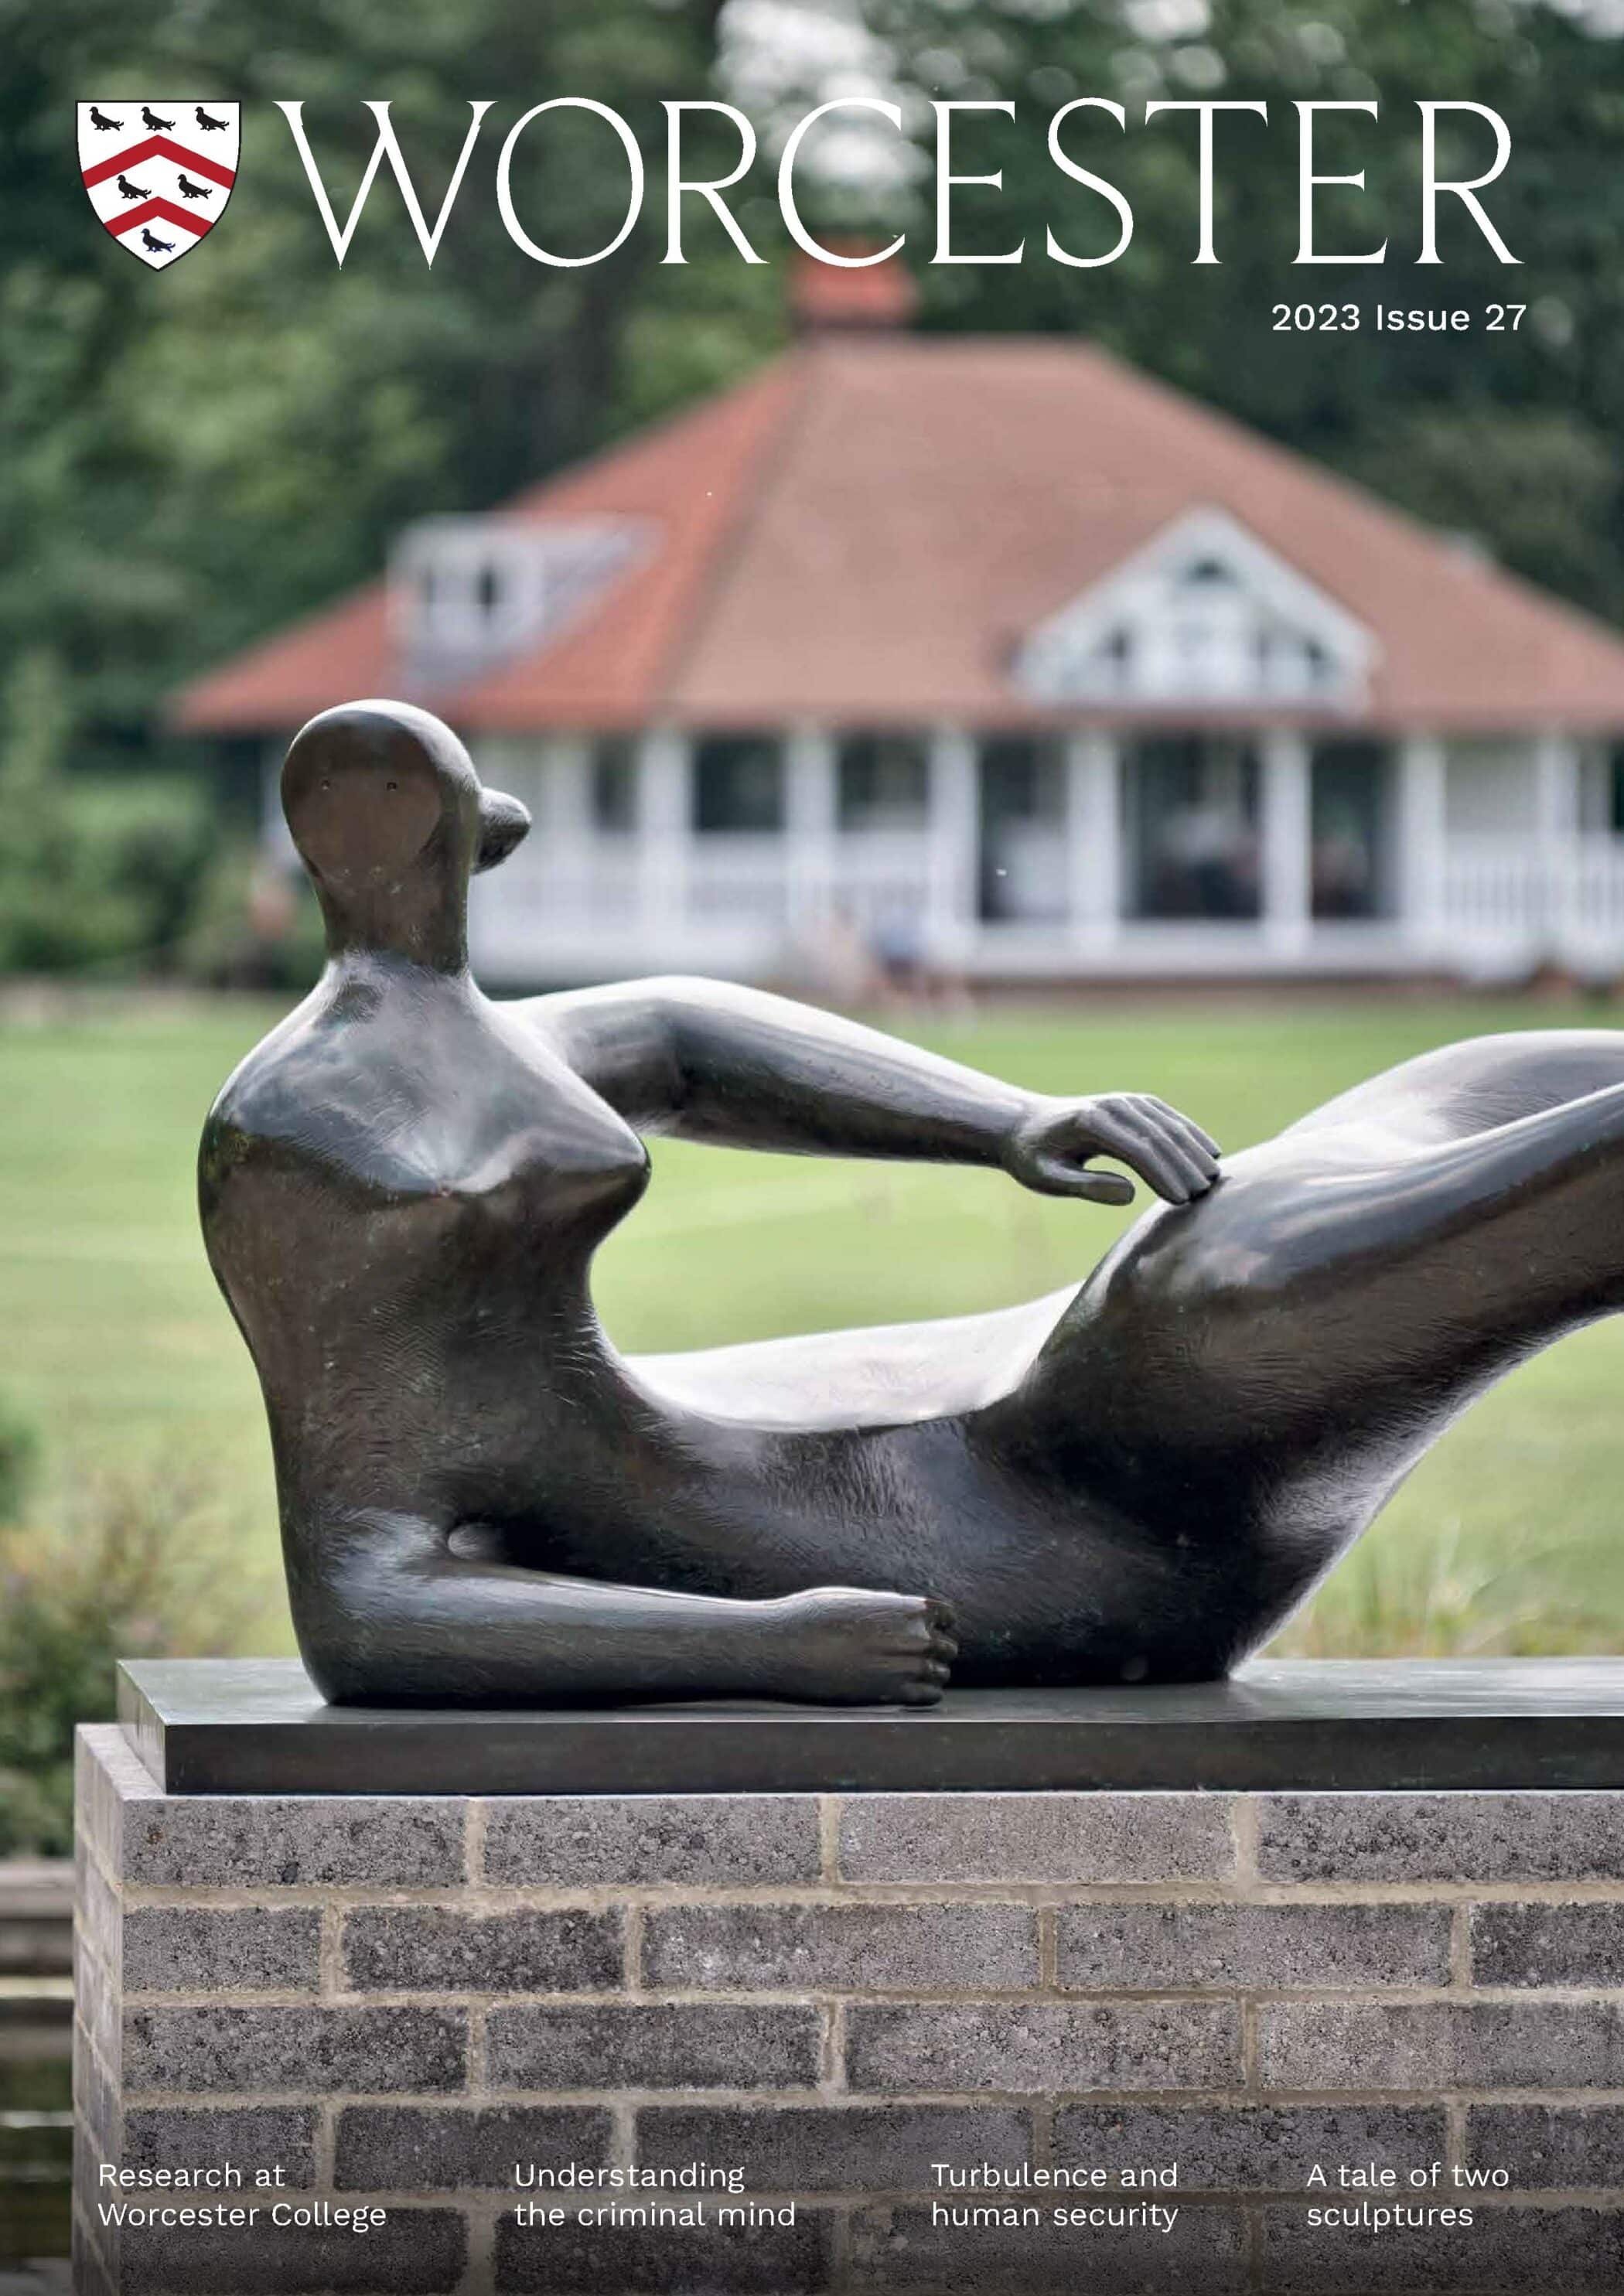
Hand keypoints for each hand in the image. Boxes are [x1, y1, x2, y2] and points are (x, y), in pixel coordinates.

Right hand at [766, 1587, 957, 1705]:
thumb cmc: (814, 1616)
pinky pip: (930, 1696)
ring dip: (929, 1674)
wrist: (789, 1646)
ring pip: (941, 1674)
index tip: (922, 1631)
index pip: (948, 1616)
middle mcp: (916, 1637)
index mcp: (909, 1607)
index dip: (936, 1624)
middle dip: (933, 1651)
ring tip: (906, 1675)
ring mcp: (908, 1667)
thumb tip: (896, 1615)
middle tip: (911, 1656)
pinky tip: (905, 1690)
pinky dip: (923, 1693)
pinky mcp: (894, 1694)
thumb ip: (886, 1609)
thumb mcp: (857, 1599)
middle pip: (948, 1648)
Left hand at [1004, 1092, 1219, 1206]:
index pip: (1137, 1149)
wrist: (1026, 1124)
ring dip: (1194, 1152)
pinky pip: (1171, 1119)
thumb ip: (1085, 1186)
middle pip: (1160, 1136)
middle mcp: (1113, 1105)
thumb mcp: (1048, 1179)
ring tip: (1212, 1182)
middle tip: (1205, 1196)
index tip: (1182, 1200)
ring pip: (1170, 1126)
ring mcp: (1128, 1101)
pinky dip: (1192, 1136)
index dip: (1163, 1174)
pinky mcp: (1138, 1103)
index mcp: (1091, 1122)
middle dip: (1185, 1166)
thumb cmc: (1034, 1157)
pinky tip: (1212, 1154)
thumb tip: (1130, 1194)